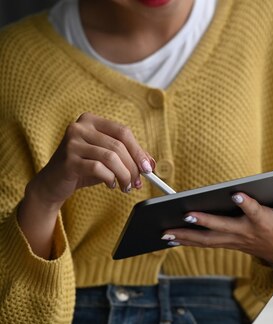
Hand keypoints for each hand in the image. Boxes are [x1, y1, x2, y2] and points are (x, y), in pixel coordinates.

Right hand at [18, 112, 153, 258]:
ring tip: (125, 186)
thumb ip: (128, 156)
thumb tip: (151, 163)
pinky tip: (110, 185)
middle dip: (132, 167)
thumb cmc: (84, 168)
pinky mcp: (68, 159)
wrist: (53, 183)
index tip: (148, 168)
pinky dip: (110, 179)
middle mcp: (79, 127)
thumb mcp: (107, 159)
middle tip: (137, 182)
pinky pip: (99, 168)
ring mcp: (72, 142)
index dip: (138, 150)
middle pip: (118, 146)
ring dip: (123, 175)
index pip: (123, 132)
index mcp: (91, 120)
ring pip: (111, 158)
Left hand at [162, 180, 272, 263]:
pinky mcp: (230, 243)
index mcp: (265, 221)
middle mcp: (246, 232)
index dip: (247, 204)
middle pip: (222, 228)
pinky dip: (188, 241)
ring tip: (165, 232)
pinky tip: (170, 238)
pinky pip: (206, 243)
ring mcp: (236, 239)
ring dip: (186, 236)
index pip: (255, 212)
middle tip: (185, 216)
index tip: (236, 194)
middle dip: (204, 223)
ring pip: (208, 239)